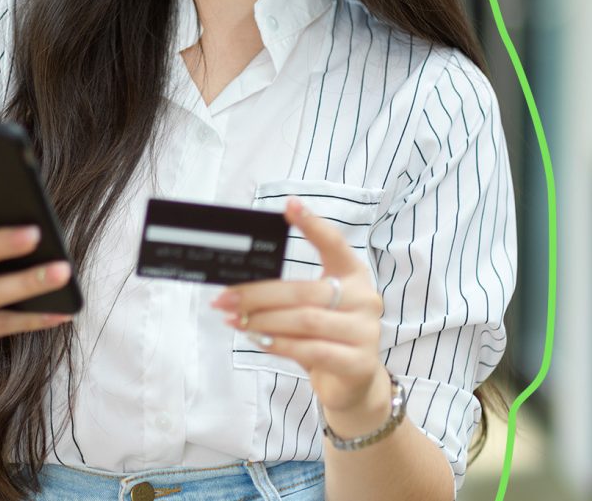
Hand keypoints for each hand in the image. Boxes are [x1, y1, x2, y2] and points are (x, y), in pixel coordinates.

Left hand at [210, 196, 389, 413]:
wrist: (354, 384)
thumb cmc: (326, 338)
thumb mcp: (311, 309)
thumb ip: (288, 294)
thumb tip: (238, 286)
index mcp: (354, 275)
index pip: (335, 244)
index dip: (313, 225)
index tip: (289, 206)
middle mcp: (364, 299)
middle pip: (304, 291)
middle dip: (259, 294)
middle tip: (225, 297)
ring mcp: (365, 332)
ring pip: (304, 320)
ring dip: (263, 320)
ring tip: (234, 319)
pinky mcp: (358, 362)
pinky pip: (310, 350)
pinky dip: (278, 344)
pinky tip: (257, 340)